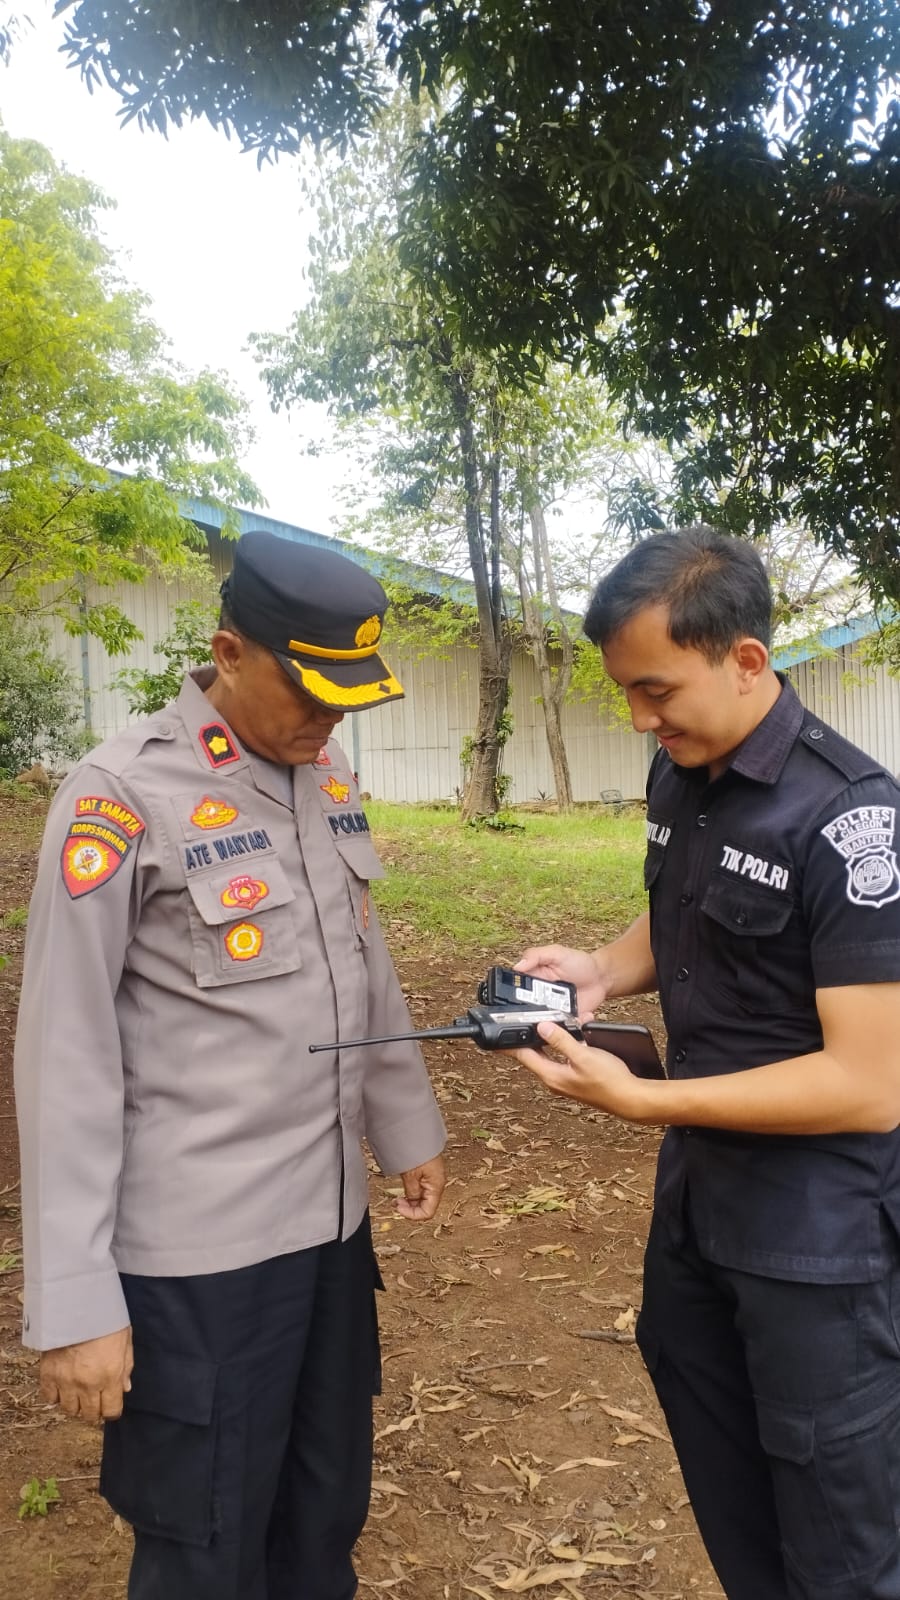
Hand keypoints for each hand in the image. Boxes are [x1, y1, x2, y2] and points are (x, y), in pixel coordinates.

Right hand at [39, 1325, 133, 1422]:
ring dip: (76, 1404)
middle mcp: (88, 1384)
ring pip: (70, 1410)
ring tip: (78, 1393)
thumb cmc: (105, 1319)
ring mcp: (66, 1381)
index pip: (112, 1411)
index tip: (111, 1406)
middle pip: (90, 1414)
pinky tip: (62, 1387)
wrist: (77, 1304)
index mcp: (110, 1376)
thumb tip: (125, 1388)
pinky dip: (56, 1396)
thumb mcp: (125, 1341)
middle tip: (95, 1401)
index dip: (112, 1411)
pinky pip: (50, 1398)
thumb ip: (125, 1367)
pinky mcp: (48, 1374)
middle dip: (95, 1411)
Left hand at [396, 1155, 445, 1220]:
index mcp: (436, 1186)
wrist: (419, 1133)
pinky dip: (411, 1194)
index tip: (399, 1207)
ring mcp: (431, 1180)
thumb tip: (410, 1202)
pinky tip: (403, 1190)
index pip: (427, 1212)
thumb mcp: (411, 1175)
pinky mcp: (426, 1175)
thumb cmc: (418, 1149)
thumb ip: (412, 1192)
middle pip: (425, 1207)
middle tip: (396, 1203)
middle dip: (410, 1209)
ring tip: (398, 1198)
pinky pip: (420, 1191)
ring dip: (410, 1202)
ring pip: (422, 1200)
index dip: (412, 1215)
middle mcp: (436, 1185)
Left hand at [509, 1019, 649, 1119]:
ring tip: (554, 1022)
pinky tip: (576, 1033)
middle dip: (531, 1036)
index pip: (523, 1056)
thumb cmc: (609, 1081)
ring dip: (553, 1038)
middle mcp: (555, 1080)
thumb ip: (561, 1041)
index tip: (494, 1037)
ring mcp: (565, 1080)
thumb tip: (541, 1028)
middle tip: (522, 1022)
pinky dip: (566, 1043)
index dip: (508, 1045)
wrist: (629, 1099)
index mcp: (551, 1076)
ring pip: (551, 1054)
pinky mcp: (576, 1077)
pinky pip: (564, 1057)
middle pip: (535, 1054)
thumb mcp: (583, 1056)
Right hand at [514, 944, 608, 1020]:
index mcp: (533, 980)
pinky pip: (559, 1028)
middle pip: (525, 1010)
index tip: (518, 996)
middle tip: (541, 1006)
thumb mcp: (557, 953)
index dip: (513, 994)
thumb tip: (518, 965)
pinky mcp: (564, 1020)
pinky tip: (574, 1017)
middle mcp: (539, 997)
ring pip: (540, 1022)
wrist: (601, 978)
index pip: (516, 989)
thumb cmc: (580, 963)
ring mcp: (551, 1010)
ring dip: (546, 1021)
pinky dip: (565, 1027)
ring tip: (557, 1013)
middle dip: (528, 1012)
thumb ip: (537, 955)